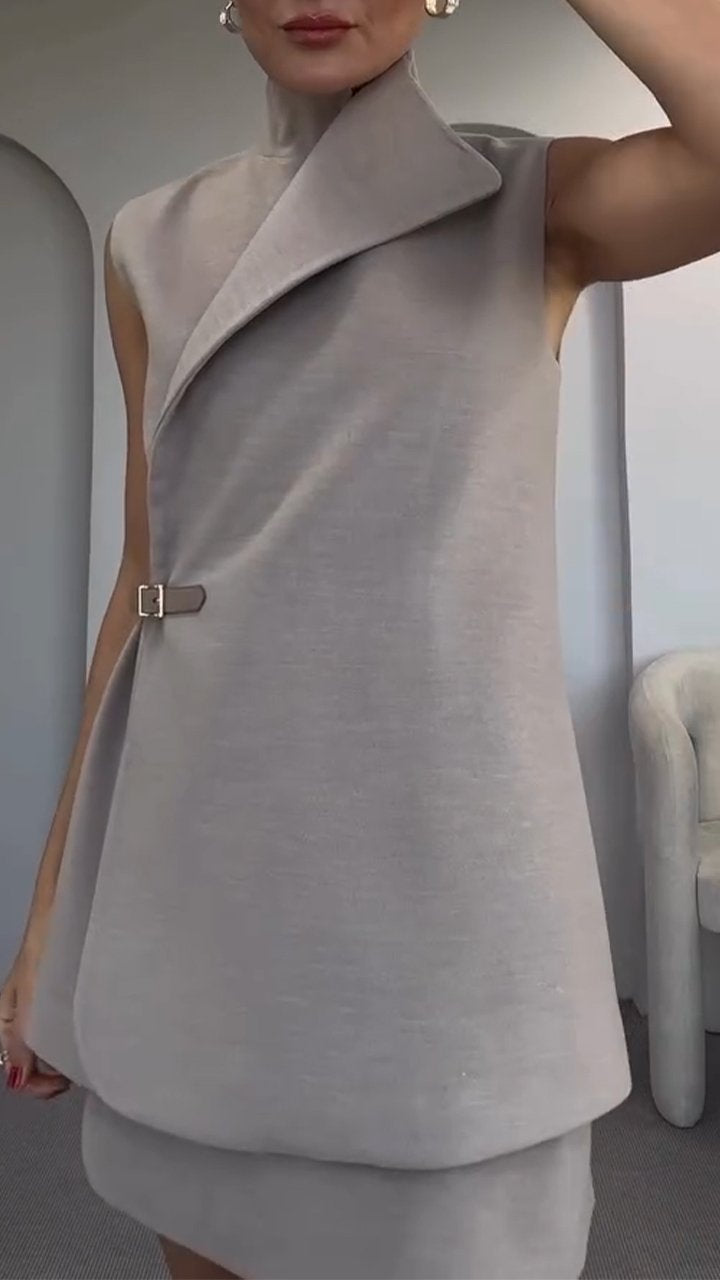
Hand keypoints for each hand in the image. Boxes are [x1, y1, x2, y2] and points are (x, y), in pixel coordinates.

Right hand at [0, 941, 70, 1099]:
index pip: (14, 1071)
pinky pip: (59, 1033)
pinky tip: (84, 1038)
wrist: (62, 911)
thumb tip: (18, 1079)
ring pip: (45, 1051)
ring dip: (62, 1061)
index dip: (37, 1085)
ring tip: (82, 1057)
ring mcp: (39, 1010)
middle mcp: (19, 1019)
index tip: (62, 1083)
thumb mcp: (30, 995)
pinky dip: (70, 1043)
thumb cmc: (44, 944)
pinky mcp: (57, 1000)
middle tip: (76, 1074)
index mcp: (4, 1021)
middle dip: (50, 1076)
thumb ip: (21, 1038)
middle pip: (30, 1065)